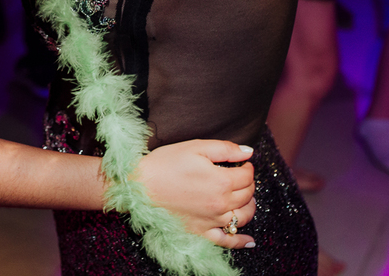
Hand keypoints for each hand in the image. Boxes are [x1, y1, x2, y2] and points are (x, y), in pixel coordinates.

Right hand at [133, 139, 256, 248]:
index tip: (242, 163)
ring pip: (243, 217)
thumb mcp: (195, 147)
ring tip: (245, 199)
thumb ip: (225, 149)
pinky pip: (227, 242)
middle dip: (248, 184)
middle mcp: (220, 203)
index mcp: (221, 181)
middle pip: (247, 195)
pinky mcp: (201, 232)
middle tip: (241, 177)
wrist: (138, 187)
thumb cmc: (164, 164)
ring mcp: (212, 220)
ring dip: (249, 207)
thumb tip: (248, 152)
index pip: (246, 176)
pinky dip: (241, 242)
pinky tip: (250, 242)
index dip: (247, 167)